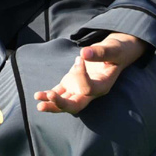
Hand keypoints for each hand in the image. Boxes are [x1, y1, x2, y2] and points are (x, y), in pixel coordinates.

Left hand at [34, 33, 148, 114]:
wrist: (115, 52)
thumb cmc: (117, 50)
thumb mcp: (113, 49)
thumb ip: (100, 52)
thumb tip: (84, 53)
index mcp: (103, 85)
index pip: (89, 89)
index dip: (81, 76)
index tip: (79, 58)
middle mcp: (91, 92)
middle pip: (76, 105)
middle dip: (62, 104)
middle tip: (50, 97)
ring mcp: (79, 89)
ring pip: (65, 102)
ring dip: (52, 104)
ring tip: (39, 104)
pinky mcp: (71, 83)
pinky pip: (60, 92)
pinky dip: (49, 95)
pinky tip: (38, 95)